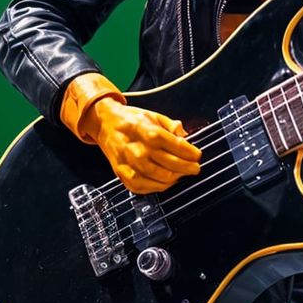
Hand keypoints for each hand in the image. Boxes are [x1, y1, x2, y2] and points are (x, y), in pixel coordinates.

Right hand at [85, 95, 200, 194]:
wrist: (104, 124)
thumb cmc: (131, 120)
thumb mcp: (153, 115)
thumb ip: (171, 126)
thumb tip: (185, 135)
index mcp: (148, 131)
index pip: (178, 146)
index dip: (192, 153)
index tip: (198, 155)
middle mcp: (139, 149)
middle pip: (172, 165)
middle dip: (188, 168)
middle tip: (195, 168)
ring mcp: (130, 164)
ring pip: (161, 179)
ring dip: (176, 178)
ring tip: (181, 174)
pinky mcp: (122, 174)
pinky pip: (145, 187)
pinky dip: (158, 187)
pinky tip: (165, 182)